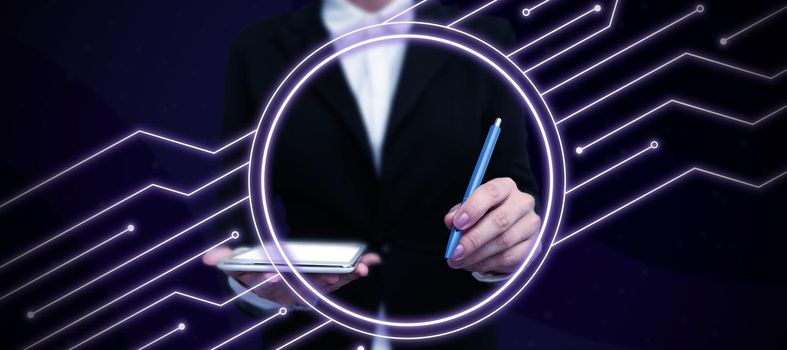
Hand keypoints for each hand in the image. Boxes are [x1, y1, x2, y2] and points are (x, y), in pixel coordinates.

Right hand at [203, 247, 380, 307]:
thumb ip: (227, 260)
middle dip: (321, 281)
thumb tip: (209, 259)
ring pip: (332, 283)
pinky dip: (359, 268)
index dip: (268, 280)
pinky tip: (373, 259)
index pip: (269, 284)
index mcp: (273, 286)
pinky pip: (346, 276)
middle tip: (332, 277)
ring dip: (347, 277)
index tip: (269, 274)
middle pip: (307, 287)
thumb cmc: (260, 272)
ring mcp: (314, 286)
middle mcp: (295, 290)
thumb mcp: (241, 266)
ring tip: (361, 267)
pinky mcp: (330, 279)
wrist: (278, 285)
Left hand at [444, 177, 540, 273]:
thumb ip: (458, 213)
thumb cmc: (483, 216)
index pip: (492, 192)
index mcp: (506, 187)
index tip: (457, 224)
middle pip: (500, 220)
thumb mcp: (468, 210)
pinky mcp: (534, 246)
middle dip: (473, 238)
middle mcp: (523, 202)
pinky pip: (509, 258)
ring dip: (477, 255)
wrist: (505, 232)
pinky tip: (472, 264)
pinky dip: (487, 264)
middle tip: (454, 251)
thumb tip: (451, 220)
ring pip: (504, 242)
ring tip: (458, 261)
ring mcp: (531, 225)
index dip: (473, 208)